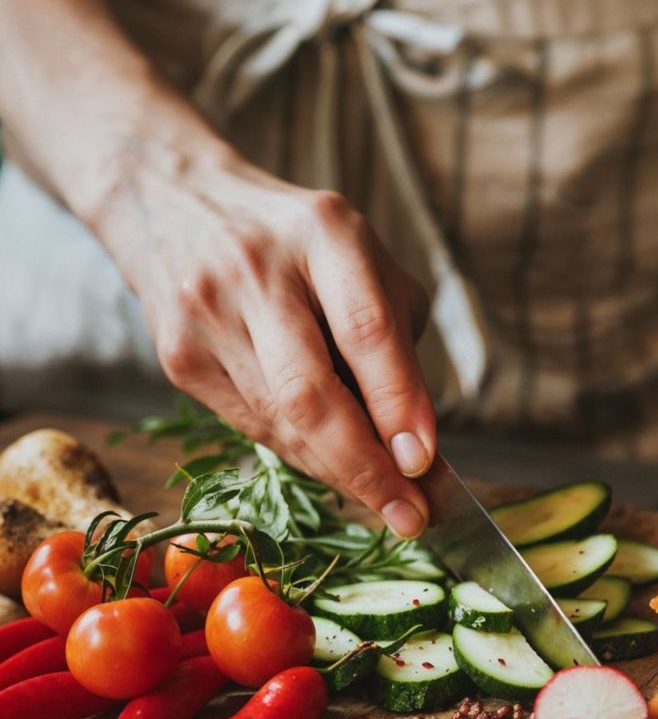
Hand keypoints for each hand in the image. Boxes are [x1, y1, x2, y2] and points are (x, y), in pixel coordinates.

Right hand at [97, 151, 433, 536]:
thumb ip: (396, 342)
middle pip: (311, 392)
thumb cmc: (298, 244)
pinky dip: (301, 456)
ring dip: (339, 473)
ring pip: (281, 423)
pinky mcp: (178, 355)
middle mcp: (256, 270)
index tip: (424, 462)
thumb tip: (416, 444)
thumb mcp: (364, 261)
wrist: (172, 202)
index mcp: (323, 233)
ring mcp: (208, 314)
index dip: (398, 401)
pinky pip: (252, 427)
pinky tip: (334, 467)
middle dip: (365, 468)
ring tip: (386, 501)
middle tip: (411, 516)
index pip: (365, 329)